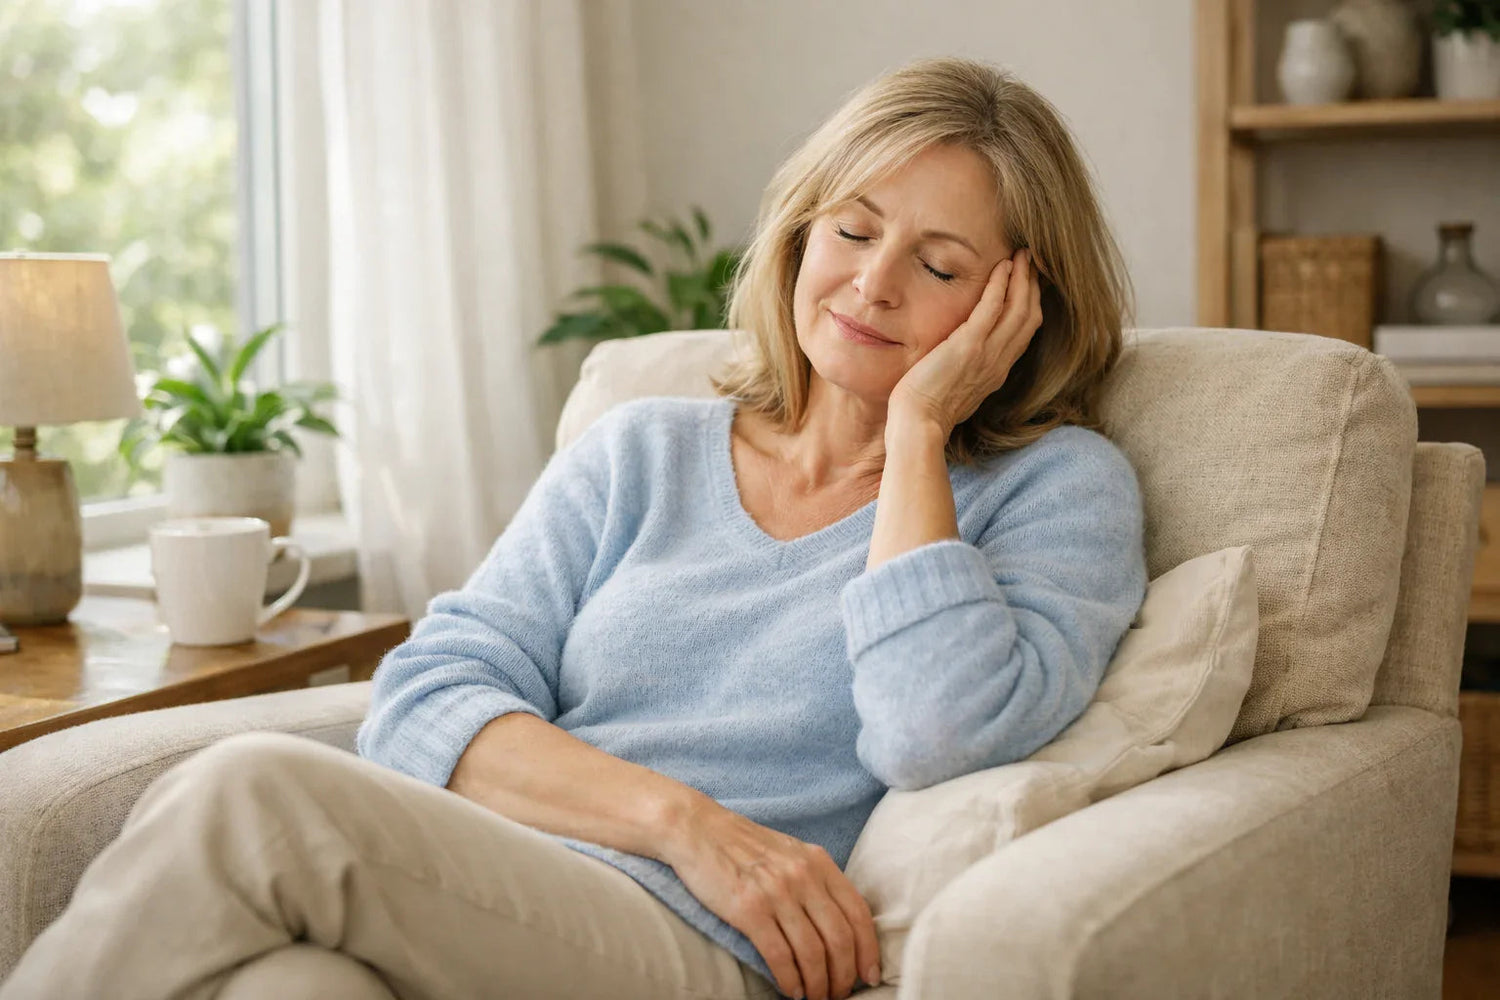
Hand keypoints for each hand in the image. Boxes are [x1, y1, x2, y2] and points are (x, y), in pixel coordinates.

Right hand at [661, 796, 880, 998]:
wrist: (697, 829)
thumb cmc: (743, 845)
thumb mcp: (791, 852)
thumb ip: (816, 880)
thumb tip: (839, 924)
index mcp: (818, 862)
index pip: (857, 913)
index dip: (868, 950)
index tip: (869, 975)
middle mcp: (803, 876)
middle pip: (839, 938)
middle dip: (844, 975)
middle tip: (840, 994)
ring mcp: (777, 892)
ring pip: (812, 952)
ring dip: (819, 984)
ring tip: (817, 997)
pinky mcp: (749, 909)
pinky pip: (779, 955)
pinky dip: (790, 980)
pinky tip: (791, 991)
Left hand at [887, 246, 1043, 434]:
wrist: (919, 424)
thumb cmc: (926, 412)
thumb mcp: (956, 391)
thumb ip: (965, 374)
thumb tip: (958, 364)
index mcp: (996, 372)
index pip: (1023, 333)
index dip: (1029, 305)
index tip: (1028, 284)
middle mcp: (1000, 362)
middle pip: (1029, 317)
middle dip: (1033, 285)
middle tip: (1031, 261)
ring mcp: (988, 354)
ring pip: (1019, 309)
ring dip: (1023, 278)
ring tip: (1022, 255)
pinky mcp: (970, 345)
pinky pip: (993, 307)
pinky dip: (1001, 284)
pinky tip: (1002, 266)